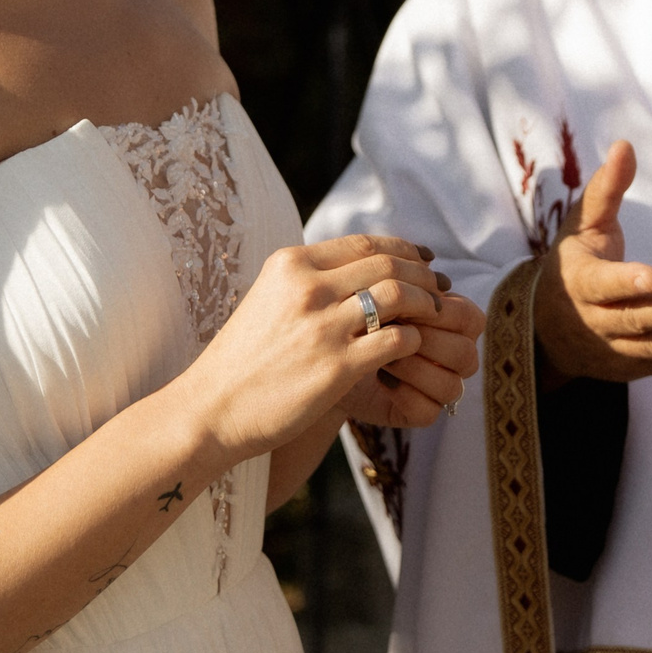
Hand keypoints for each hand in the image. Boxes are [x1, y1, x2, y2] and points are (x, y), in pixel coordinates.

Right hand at [184, 235, 484, 458]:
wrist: (211, 409)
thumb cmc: (242, 361)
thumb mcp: (267, 300)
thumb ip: (306, 280)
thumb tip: (353, 267)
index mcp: (290, 265)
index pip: (365, 243)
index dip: (404, 250)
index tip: (424, 260)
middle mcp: (307, 288)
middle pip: (388, 264)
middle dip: (423, 275)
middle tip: (440, 288)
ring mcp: (322, 328)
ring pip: (400, 295)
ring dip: (427, 304)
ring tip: (436, 318)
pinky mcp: (336, 367)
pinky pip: (397, 339)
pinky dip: (415, 340)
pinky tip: (415, 349)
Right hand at [533, 140, 651, 386]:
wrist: (549, 327)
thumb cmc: (574, 262)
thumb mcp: (582, 224)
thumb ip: (606, 188)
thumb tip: (626, 145)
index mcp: (579, 282)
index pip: (601, 284)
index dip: (626, 282)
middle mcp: (595, 321)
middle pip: (634, 320)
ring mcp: (615, 350)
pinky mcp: (634, 368)